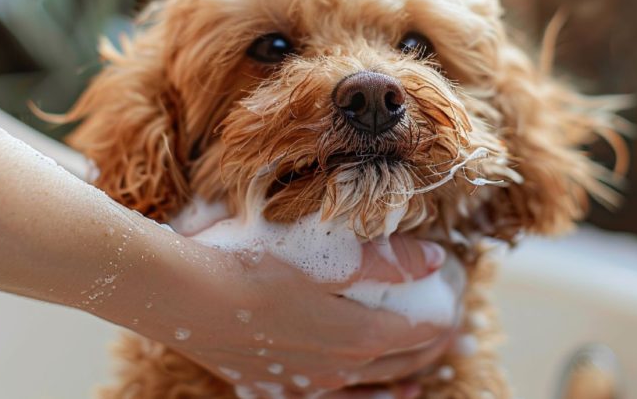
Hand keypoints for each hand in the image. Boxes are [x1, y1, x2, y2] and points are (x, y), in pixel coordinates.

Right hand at [98, 228, 460, 397]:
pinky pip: (327, 398)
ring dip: (397, 380)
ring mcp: (303, 382)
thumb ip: (384, 260)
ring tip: (416, 381)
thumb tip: (432, 261)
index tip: (456, 299)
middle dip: (430, 348)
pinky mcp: (270, 384)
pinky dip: (354, 398)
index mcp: (357, 335)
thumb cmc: (250, 262)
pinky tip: (352, 392)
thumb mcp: (324, 251)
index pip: (420, 332)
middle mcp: (336, 368)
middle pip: (399, 362)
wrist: (180, 294)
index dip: (444, 316)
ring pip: (366, 387)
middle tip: (450, 333)